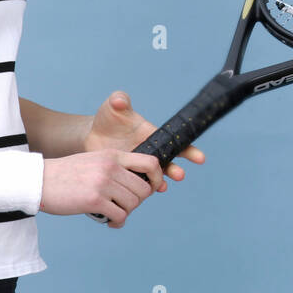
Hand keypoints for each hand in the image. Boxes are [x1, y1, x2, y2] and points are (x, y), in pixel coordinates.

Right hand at [39, 149, 164, 226]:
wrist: (39, 181)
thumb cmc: (66, 174)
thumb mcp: (94, 160)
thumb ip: (114, 167)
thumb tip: (138, 186)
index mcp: (113, 155)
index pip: (150, 162)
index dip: (157, 177)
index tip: (152, 188)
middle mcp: (111, 167)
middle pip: (144, 189)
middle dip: (138, 201)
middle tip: (124, 206)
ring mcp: (103, 183)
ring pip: (133, 203)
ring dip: (125, 212)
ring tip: (115, 214)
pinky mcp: (95, 201)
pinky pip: (120, 216)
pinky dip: (117, 222)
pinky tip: (109, 222)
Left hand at [83, 91, 204, 190]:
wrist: (93, 136)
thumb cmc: (108, 119)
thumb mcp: (114, 107)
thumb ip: (119, 101)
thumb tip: (120, 100)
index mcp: (154, 135)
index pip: (176, 143)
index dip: (189, 151)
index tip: (200, 158)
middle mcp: (151, 152)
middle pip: (169, 163)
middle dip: (176, 170)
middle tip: (180, 175)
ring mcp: (140, 165)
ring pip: (155, 177)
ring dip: (161, 182)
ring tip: (162, 186)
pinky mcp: (128, 175)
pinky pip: (139, 184)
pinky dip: (144, 188)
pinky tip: (145, 191)